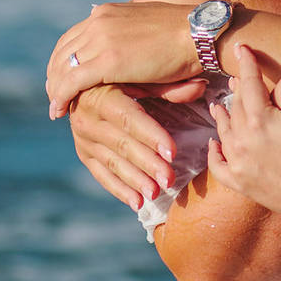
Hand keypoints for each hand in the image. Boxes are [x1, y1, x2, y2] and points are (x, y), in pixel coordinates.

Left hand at [47, 1, 196, 117]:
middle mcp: (99, 21)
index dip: (63, 58)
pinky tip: (59, 110)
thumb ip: (128, 32)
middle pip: (63, 51)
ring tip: (56, 106)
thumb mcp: (147, 27)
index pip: (72, 36)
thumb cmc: (183, 35)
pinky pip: (73, 81)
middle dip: (55, 74)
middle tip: (54, 94)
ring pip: (63, 67)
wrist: (199, 33)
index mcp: (107, 12)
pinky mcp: (108, 61)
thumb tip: (124, 44)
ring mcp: (101, 40)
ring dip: (56, 88)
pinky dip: (61, 96)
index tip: (62, 75)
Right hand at [69, 82, 202, 204]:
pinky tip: (137, 203)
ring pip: (112, 163)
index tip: (172, 153)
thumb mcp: (138, 77)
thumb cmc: (119, 79)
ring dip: (135, 180)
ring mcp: (83, 139)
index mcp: (103, 96)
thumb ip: (167, 87)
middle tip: (169, 180)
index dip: (151, 136)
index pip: (129, 119)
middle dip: (147, 164)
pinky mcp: (84, 154)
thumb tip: (201, 86)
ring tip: (155, 194)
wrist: (79, 87)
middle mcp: (88, 119)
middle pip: (122, 145)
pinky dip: (119, 190)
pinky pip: (101, 175)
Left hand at [208, 45, 280, 221]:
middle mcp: (243, 140)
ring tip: (220, 104)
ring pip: (224, 131)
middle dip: (238, 88)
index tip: (242, 47)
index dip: (247, 62)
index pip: (249, 83)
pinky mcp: (240, 183)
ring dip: (222, 115)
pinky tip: (214, 143)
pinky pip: (218, 165)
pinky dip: (213, 152)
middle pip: (236, 106)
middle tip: (238, 76)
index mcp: (262, 120)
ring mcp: (238, 163)